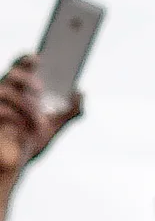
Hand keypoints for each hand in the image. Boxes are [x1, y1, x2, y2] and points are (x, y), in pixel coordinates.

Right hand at [0, 56, 80, 187]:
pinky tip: (24, 129)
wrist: (17, 164)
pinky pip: (0, 111)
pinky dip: (14, 117)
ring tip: (38, 121)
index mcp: (19, 92)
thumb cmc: (31, 141)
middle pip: (11, 75)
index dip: (26, 59)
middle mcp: (5, 95)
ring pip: (5, 92)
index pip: (20, 68)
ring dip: (25, 105)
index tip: (38, 57)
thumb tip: (80, 93)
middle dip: (27, 79)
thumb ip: (70, 110)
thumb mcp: (54, 125)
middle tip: (40, 89)